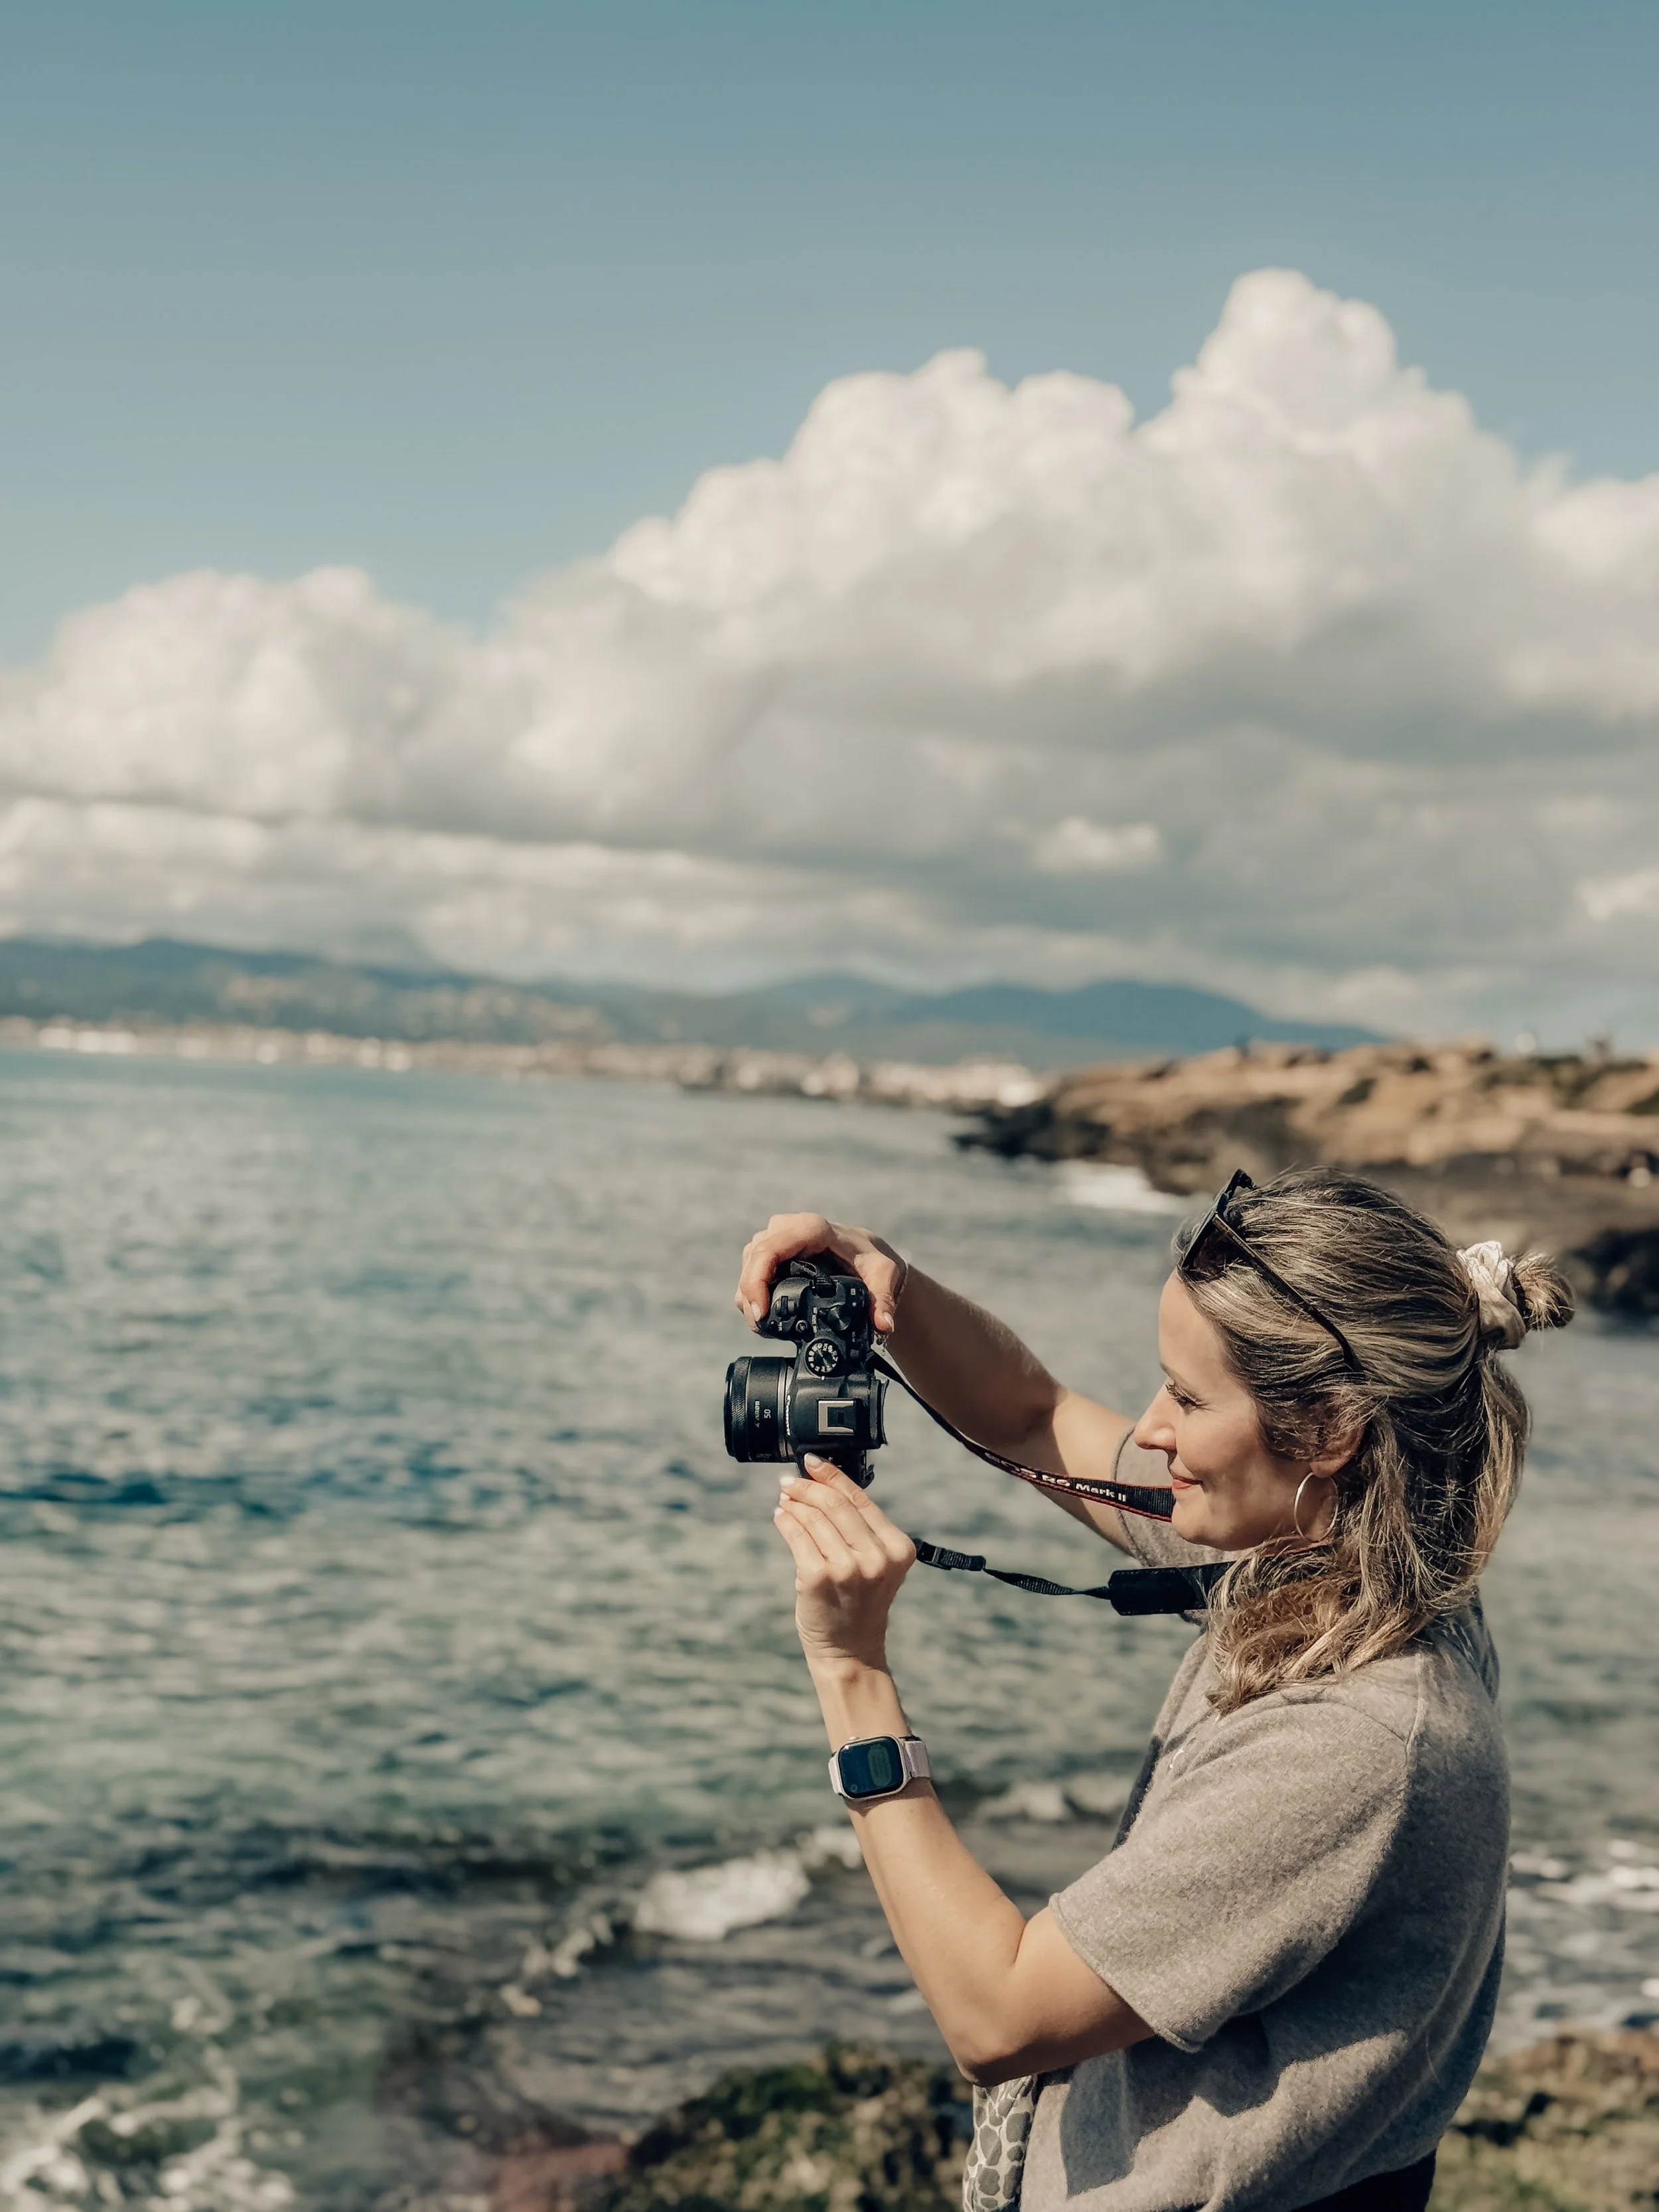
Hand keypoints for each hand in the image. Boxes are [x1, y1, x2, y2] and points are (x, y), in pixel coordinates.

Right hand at [737, 1214, 907, 1333]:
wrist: (864, 1253)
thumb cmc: (871, 1260)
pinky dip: (752, 1292)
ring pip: (749, 1264)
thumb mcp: (883, 1276)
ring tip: (764, 1324)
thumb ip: (883, 1301)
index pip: (771, 1249)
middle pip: (754, 1259)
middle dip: (750, 1295)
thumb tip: (884, 1325)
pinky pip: (751, 1268)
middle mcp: (789, 1227)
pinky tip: (764, 1314)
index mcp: (812, 1228)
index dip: (757, 1280)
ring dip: (748, 1295)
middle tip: (761, 1326)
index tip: (761, 1312)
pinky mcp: (771, 1250)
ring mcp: (776, 1237)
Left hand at [772, 1456, 916, 1673]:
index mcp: (898, 1548)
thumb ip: (858, 1529)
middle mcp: (877, 1557)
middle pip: (836, 1504)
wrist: (850, 1651)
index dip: (833, 1476)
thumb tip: (820, 1484)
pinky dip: (786, 1521)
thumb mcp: (874, 1564)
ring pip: (814, 1518)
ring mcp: (848, 1568)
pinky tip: (781, 1516)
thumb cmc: (858, 1604)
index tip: (813, 1462)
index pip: (861, 1499)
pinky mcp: (818, 1577)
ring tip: (785, 1499)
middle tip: (790, 1481)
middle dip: (808, 1487)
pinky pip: (797, 1536)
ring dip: (794, 1503)